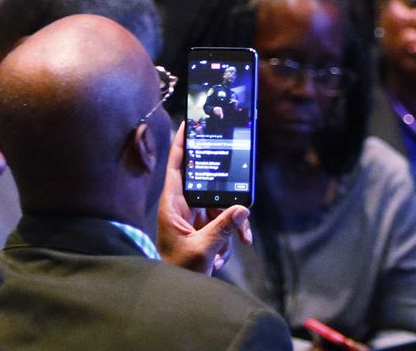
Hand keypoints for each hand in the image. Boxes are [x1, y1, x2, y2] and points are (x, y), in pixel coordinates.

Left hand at [158, 124, 252, 273]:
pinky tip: (222, 257)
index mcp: (172, 205)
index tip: (190, 123)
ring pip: (221, 208)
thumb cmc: (179, 270)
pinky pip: (223, 223)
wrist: (177, 293)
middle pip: (210, 188)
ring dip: (230, 228)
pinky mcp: (203, 229)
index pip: (177, 167)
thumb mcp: (202, 249)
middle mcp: (183, 207)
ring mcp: (194, 218)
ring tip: (230, 248)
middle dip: (227, 205)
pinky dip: (229, 239)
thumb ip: (223, 227)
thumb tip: (242, 209)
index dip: (182, 144)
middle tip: (239, 214)